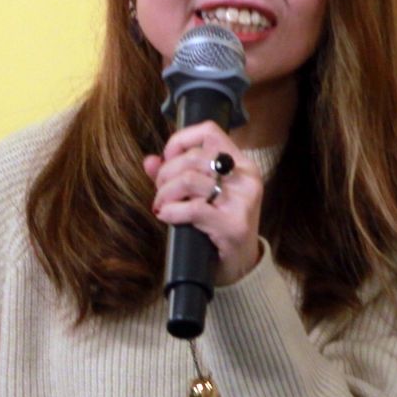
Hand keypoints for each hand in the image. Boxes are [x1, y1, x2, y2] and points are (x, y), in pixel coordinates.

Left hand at [147, 121, 264, 285]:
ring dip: (165, 194)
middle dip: (165, 174)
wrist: (240, 264)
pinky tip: (167, 216)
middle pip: (193, 158)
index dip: (180, 140)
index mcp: (242, 164)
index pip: (210, 132)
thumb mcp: (202, 195)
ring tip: (161, 206)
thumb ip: (176, 176)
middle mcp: (246, 178)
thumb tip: (150, 160)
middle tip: (160, 192)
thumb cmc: (219, 225)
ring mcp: (242, 201)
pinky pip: (191, 208)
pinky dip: (171, 212)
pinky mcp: (233, 224)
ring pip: (189, 180)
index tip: (168, 158)